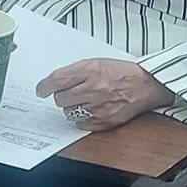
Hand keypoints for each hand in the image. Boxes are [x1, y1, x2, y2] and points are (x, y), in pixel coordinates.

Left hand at [36, 58, 175, 130]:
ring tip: (84, 101)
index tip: (41, 90)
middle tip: (68, 94)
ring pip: (69, 113)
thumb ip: (75, 72)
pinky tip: (92, 109)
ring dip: (72, 108)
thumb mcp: (96, 63)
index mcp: (90, 70)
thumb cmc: (120, 72)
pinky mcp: (105, 121)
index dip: (45, 86)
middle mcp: (94, 89)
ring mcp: (100, 107)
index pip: (57, 80)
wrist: (146, 85)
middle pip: (61, 99)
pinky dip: (82, 118)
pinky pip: (81, 124)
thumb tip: (53, 82)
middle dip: (61, 97)